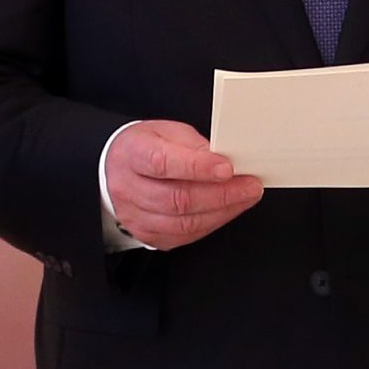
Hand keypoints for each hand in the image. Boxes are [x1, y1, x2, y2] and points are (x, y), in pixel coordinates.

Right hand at [103, 119, 262, 249]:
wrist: (118, 170)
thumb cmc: (146, 149)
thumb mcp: (167, 132)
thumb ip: (194, 145)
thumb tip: (224, 160)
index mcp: (132, 154)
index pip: (163, 164)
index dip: (198, 167)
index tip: (227, 168)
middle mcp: (128, 188)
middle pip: (177, 199)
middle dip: (221, 194)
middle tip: (250, 185)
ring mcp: (135, 216)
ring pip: (183, 222)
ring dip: (222, 211)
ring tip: (245, 197)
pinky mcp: (148, 235)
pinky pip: (185, 236)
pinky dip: (212, 223)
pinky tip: (228, 210)